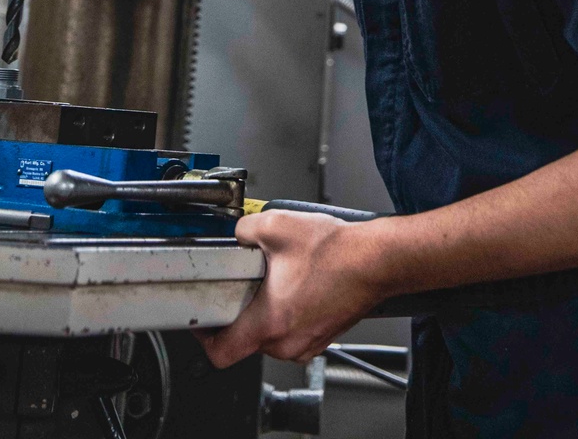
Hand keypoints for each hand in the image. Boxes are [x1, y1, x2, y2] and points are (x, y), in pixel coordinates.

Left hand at [195, 210, 385, 366]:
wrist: (376, 260)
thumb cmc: (337, 251)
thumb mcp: (276, 225)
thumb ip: (243, 230)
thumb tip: (236, 233)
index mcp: (270, 322)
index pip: (221, 352)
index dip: (203, 335)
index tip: (201, 318)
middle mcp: (287, 342)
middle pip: (246, 338)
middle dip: (241, 310)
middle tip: (244, 282)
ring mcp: (306, 343)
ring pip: (270, 334)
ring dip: (267, 310)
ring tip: (277, 277)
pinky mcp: (321, 336)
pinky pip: (291, 330)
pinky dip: (288, 311)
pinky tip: (297, 282)